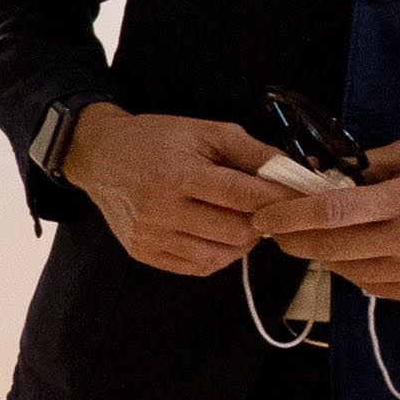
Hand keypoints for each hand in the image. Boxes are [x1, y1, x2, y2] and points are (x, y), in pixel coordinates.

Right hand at [59, 104, 289, 277]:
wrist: (99, 157)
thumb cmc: (155, 140)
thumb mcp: (204, 131)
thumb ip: (251, 152)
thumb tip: (293, 174)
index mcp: (179, 174)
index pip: (244, 196)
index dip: (279, 199)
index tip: (300, 199)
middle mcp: (162, 209)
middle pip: (236, 231)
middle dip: (261, 222)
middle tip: (264, 210)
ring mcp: (151, 236)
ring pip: (220, 255)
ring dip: (242, 242)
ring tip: (241, 222)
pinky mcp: (143, 253)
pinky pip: (197, 268)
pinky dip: (218, 255)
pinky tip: (218, 236)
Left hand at [249, 138, 399, 307]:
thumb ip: (374, 163)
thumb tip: (326, 171)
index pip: (330, 212)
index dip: (289, 216)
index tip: (262, 216)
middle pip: (331, 246)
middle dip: (294, 239)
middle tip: (274, 232)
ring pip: (349, 270)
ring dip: (323, 256)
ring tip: (309, 242)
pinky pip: (374, 288)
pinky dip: (354, 273)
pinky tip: (349, 257)